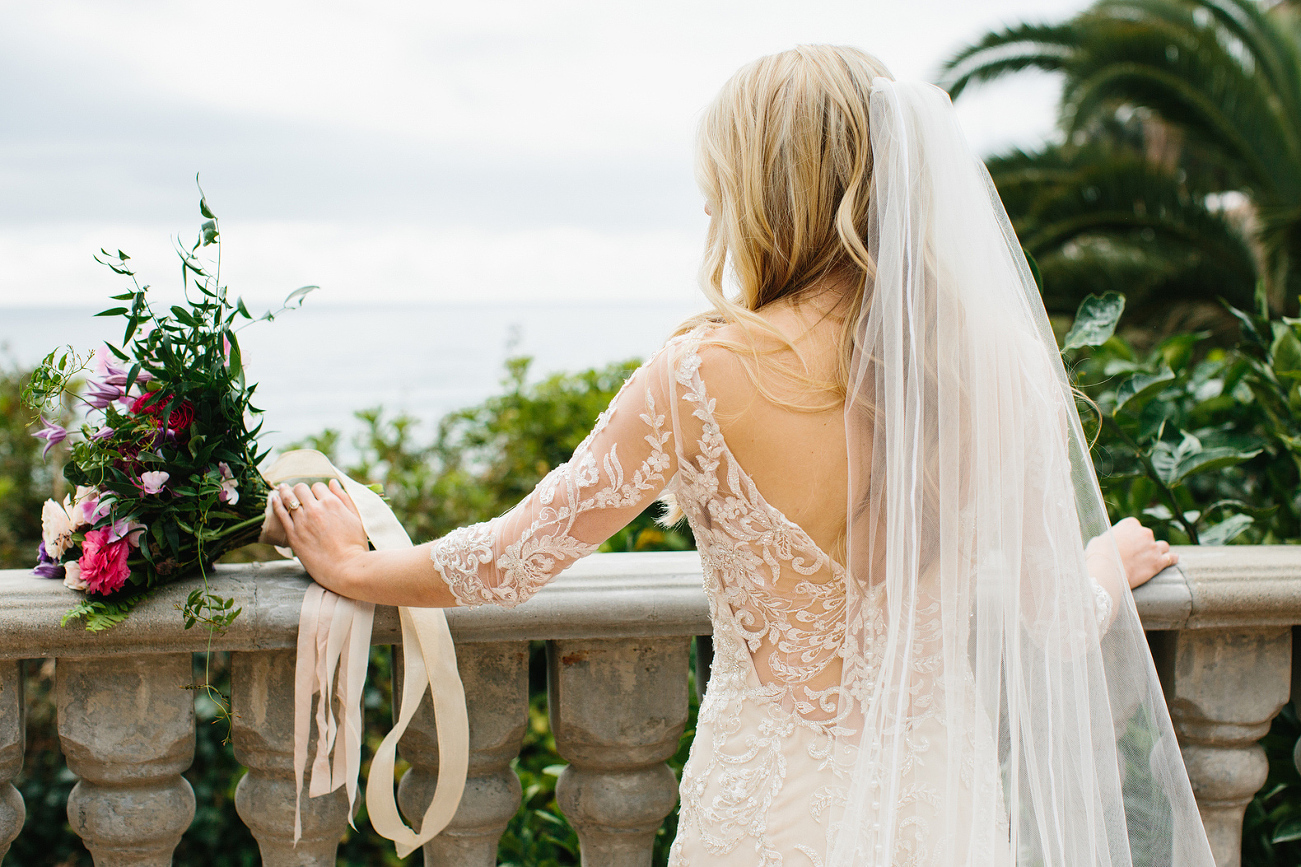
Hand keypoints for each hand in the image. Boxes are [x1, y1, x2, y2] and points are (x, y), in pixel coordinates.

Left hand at [269, 480, 370, 595]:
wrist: (346, 568)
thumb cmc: (355, 545)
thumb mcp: (356, 518)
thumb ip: (344, 498)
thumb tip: (333, 483)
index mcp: (332, 503)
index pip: (319, 486)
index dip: (317, 491)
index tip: (316, 497)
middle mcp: (315, 509)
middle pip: (301, 489)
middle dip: (301, 490)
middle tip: (299, 494)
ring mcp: (302, 521)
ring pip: (288, 498)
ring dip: (285, 492)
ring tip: (282, 489)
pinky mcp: (293, 534)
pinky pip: (280, 514)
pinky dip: (276, 504)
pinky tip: (274, 498)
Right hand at [1088, 516, 1177, 589]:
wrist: (1106, 570)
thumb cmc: (1098, 555)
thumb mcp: (1098, 540)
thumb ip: (1106, 539)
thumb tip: (1104, 542)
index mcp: (1130, 524)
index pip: (1134, 526)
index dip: (1130, 536)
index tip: (1125, 543)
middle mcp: (1144, 532)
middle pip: (1148, 536)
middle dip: (1143, 544)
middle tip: (1134, 555)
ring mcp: (1153, 547)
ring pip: (1163, 546)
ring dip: (1158, 551)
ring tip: (1152, 558)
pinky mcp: (1159, 562)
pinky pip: (1171, 558)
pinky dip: (1171, 559)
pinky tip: (1171, 560)